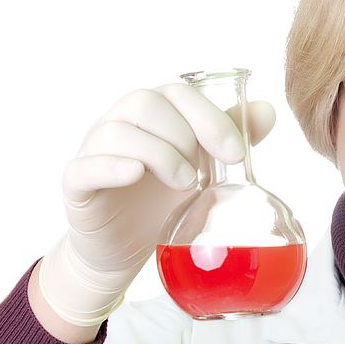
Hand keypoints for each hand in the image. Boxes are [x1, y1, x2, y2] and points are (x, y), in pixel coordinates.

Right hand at [37, 83, 274, 326]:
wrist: (124, 249)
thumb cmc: (161, 201)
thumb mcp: (202, 168)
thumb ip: (228, 137)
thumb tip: (267, 111)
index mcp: (153, 115)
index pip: (179, 94)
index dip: (210, 118)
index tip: (236, 154)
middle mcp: (120, 124)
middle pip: (146, 102)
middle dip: (183, 135)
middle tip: (202, 174)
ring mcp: (95, 151)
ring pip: (117, 131)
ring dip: (158, 154)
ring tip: (184, 185)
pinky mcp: (76, 184)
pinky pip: (85, 166)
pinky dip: (112, 167)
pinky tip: (136, 175)